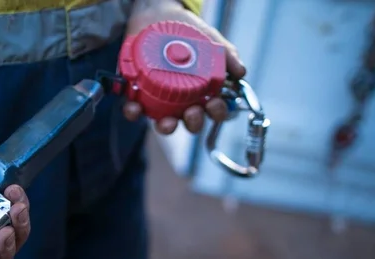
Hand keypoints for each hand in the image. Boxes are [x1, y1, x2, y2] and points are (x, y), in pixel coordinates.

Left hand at [123, 1, 245, 134]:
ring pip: (164, 122)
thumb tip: (240, 72)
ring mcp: (160, 99)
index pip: (214, 111)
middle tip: (192, 112)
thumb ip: (227, 55)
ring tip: (167, 121)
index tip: (215, 103)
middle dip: (193, 123)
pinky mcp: (139, 93)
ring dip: (166, 127)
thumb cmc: (189, 32)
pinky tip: (134, 108)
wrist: (159, 15)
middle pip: (191, 123)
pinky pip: (136, 110)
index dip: (217, 113)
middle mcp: (183, 101)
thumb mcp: (211, 41)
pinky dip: (134, 112)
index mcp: (203, 93)